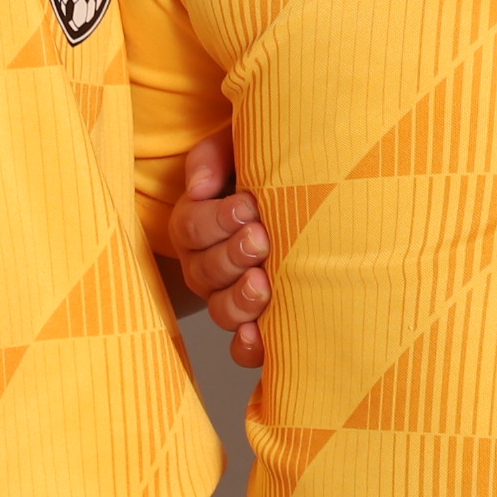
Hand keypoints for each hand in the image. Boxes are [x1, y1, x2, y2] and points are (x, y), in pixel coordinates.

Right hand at [161, 131, 269, 368]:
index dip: (216, 220)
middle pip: (204, 271)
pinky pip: (242, 347)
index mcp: (197, 225)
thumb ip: (213, 158)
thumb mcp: (239, 150)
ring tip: (264, 283)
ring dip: (240, 300)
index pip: (191, 227)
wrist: (304, 197)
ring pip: (221, 310)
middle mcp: (206, 266)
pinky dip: (249, 346)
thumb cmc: (266, 170)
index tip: (249, 205)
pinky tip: (260, 336)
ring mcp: (229, 297)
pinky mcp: (256, 323)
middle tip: (261, 238)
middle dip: (232, 255)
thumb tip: (200, 188)